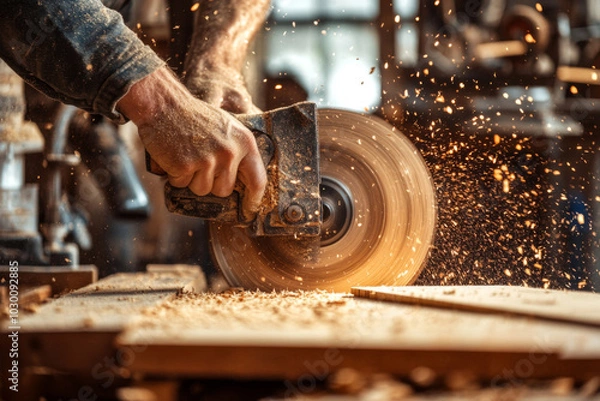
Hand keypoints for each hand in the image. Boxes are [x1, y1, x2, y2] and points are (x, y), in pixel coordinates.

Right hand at [118, 67, 266, 217]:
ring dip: (191, 180)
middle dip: (210, 182)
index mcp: (245, 143)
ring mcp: (208, 160)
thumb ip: (238, 151)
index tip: (250, 208)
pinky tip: (175, 156)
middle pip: (224, 190)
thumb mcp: (227, 127)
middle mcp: (230, 153)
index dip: (254, 199)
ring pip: (202, 190)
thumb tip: (244, 182)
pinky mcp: (187, 165)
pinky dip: (175, 176)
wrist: (164, 104)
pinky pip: (182, 185)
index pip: (258, 180)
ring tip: (187, 156)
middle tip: (199, 162)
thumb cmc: (194, 116)